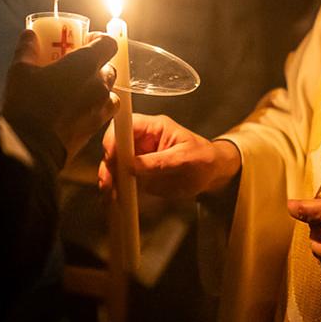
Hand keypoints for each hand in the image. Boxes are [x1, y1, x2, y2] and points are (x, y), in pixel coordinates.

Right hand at [3, 30, 118, 162]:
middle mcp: (99, 84)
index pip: (109, 43)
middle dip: (96, 66)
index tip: (87, 42)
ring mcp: (100, 107)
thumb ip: (27, 49)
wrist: (32, 147)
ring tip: (77, 91)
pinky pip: (104, 111)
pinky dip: (96, 107)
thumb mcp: (20, 72)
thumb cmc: (27, 106)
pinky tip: (77, 109)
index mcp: (84, 64)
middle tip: (76, 68)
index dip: (100, 40)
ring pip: (109, 91)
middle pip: (109, 67)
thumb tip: (29, 36)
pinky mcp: (97, 127)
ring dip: (98, 88)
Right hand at [98, 113, 240, 199]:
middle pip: (115, 144)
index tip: (112, 156)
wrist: (212, 175)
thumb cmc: (203, 160)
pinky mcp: (137, 173)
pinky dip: (115, 187)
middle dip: (109, 162)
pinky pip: (121, 177)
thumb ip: (159, 162)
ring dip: (109, 177)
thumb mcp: (185, 160)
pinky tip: (114, 197)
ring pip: (114, 163)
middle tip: (109, 181)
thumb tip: (131, 166)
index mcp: (154, 127)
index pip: (127, 124)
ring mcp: (138, 156)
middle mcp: (142, 139)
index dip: (115, 137)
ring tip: (110, 193)